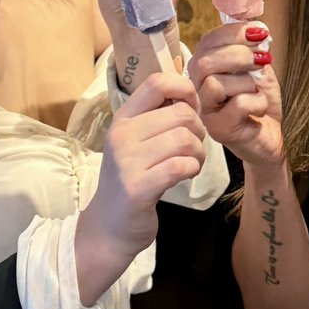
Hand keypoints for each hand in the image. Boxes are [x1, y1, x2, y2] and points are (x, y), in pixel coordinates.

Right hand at [90, 71, 206, 255]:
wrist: (110, 226)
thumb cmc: (132, 178)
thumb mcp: (137, 141)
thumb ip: (158, 116)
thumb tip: (191, 93)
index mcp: (123, 118)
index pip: (157, 82)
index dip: (184, 89)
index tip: (192, 109)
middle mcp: (121, 135)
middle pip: (181, 113)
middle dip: (199, 130)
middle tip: (194, 146)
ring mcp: (127, 161)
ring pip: (185, 139)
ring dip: (199, 152)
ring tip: (192, 162)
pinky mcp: (137, 188)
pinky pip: (180, 166)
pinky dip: (192, 169)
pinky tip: (186, 174)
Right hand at [188, 22, 283, 169]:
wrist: (270, 136)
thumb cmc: (258, 101)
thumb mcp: (256, 67)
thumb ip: (251, 47)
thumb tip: (255, 25)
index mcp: (204, 68)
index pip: (207, 41)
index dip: (233, 33)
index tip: (259, 32)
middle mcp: (198, 88)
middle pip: (204, 62)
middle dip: (239, 55)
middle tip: (262, 59)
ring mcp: (205, 110)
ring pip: (216, 83)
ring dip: (247, 82)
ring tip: (257, 90)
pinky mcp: (219, 129)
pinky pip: (237, 104)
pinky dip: (256, 102)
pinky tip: (258, 109)